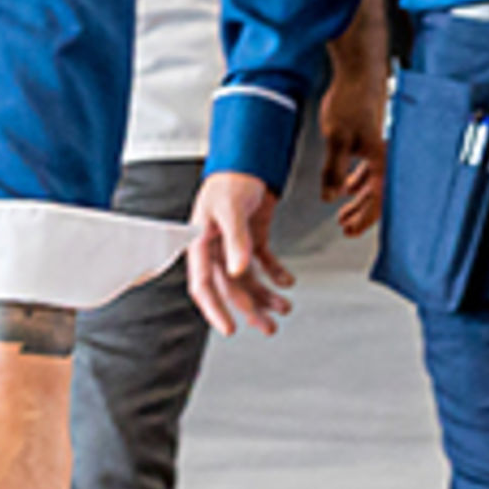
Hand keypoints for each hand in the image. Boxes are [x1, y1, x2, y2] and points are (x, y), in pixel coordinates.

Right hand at [187, 169, 292, 334]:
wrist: (248, 159)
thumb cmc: (232, 179)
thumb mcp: (231, 208)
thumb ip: (236, 240)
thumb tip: (239, 271)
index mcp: (200, 244)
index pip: (203, 285)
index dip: (215, 310)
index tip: (230, 329)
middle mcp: (216, 249)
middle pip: (230, 288)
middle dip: (249, 309)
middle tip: (269, 328)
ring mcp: (235, 245)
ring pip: (248, 280)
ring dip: (265, 296)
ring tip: (284, 309)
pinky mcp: (252, 238)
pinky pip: (263, 263)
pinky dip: (276, 273)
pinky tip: (287, 282)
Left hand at [317, 66, 387, 238]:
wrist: (360, 73)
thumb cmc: (353, 101)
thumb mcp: (336, 140)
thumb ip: (333, 172)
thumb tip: (329, 196)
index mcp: (383, 160)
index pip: (378, 201)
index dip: (364, 219)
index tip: (350, 231)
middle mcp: (388, 157)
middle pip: (378, 195)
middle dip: (360, 212)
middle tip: (345, 226)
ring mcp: (383, 148)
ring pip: (374, 182)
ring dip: (358, 197)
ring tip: (343, 209)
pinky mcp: (377, 139)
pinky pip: (371, 168)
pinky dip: (359, 180)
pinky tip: (347, 184)